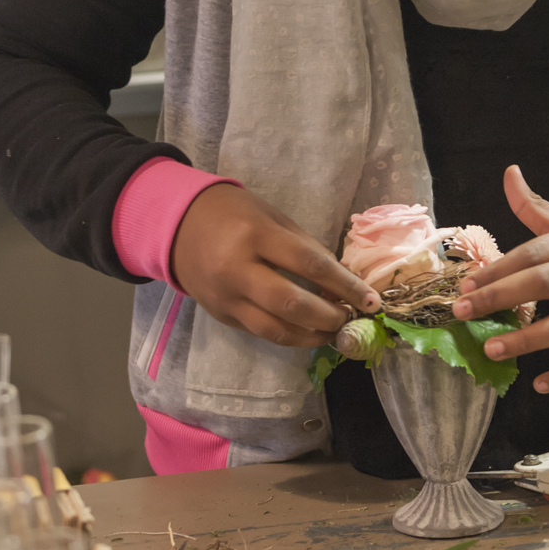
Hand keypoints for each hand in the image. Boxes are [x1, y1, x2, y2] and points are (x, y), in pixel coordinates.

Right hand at [171, 183, 379, 348]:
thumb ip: (305, 247)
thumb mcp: (273, 217)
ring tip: (336, 331)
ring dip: (312, 336)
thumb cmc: (234, 213)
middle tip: (353, 318)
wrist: (178, 225)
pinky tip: (309, 332)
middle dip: (330, 316)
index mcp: (256, 236)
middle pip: (292, 305)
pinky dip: (290, 336)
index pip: (310, 265)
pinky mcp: (220, 316)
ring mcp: (226, 298)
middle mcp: (238, 271)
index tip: (370, 299)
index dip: (344, 285)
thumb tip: (341, 279)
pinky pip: (260, 332)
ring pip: (276, 330)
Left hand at [451, 165, 548, 393]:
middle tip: (462, 310)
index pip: (533, 251)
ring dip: (528, 339)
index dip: (498, 268)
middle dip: (499, 297)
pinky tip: (541, 384)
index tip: (466, 283)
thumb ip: (537, 207)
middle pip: (544, 282)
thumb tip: (507, 173)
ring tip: (492, 349)